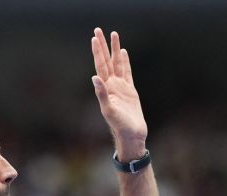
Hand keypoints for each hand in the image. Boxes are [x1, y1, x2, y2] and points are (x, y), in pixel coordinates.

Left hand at [91, 27, 147, 159]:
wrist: (132, 135)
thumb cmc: (120, 126)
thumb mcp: (109, 110)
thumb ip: (102, 94)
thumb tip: (94, 78)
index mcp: (106, 88)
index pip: (100, 66)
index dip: (98, 52)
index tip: (94, 38)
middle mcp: (112, 85)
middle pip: (107, 60)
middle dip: (103, 45)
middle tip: (99, 30)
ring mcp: (121, 87)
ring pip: (117, 64)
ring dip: (115, 50)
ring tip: (114, 35)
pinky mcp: (130, 91)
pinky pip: (127, 72)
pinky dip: (125, 62)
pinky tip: (123, 53)